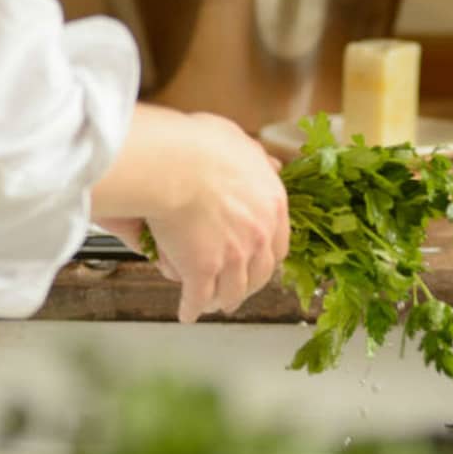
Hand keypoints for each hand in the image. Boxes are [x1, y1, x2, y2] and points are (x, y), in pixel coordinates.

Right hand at [92, 105, 289, 322]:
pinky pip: (197, 296)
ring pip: (231, 290)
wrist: (173, 163)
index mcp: (272, 203)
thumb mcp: (240, 141)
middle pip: (259, 273)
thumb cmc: (199, 145)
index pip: (278, 242)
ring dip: (222, 300)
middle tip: (238, 289)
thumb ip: (257, 157)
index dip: (266, 256)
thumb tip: (271, 164)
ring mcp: (233, 256)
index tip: (259, 262)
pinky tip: (186, 313)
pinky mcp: (202, 270)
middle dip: (248, 284)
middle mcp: (259, 234)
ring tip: (212, 303)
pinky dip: (191, 308)